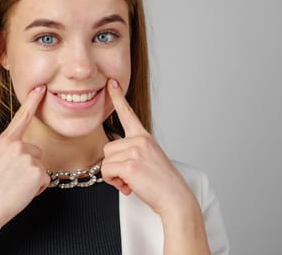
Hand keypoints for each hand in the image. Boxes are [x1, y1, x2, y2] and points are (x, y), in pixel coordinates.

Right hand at [0, 85, 49, 230]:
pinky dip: (37, 188)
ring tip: (15, 187)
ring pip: (40, 166)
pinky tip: (21, 193)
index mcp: (4, 140)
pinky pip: (45, 180)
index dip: (33, 101)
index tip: (42, 88)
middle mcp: (17, 146)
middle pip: (35, 151)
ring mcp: (28, 159)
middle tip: (12, 179)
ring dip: (32, 178)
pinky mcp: (37, 173)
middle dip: (28, 165)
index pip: (22, 116)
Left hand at [101, 79, 196, 216]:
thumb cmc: (161, 184)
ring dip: (114, 175)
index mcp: (144, 137)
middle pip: (108, 148)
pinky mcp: (130, 164)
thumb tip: (112, 160)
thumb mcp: (148, 160)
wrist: (175, 199)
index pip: (128, 113)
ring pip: (106, 161)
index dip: (117, 97)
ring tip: (133, 181)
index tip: (111, 82)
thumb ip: (132, 153)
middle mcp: (140, 140)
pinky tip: (129, 186)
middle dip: (114, 166)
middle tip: (131, 176)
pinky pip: (107, 171)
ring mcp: (135, 150)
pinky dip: (113, 182)